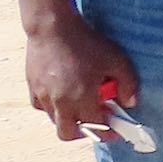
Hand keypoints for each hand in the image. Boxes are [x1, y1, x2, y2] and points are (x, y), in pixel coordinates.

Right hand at [26, 14, 134, 142]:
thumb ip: (128, 84)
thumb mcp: (117, 61)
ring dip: (69, 118)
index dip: (108, 133)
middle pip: (67, 134)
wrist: (53, 27)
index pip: (95, 128)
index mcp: (82, 98)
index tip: (115, 130)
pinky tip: (63, 95)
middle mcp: (60, 102)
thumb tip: (130, 102)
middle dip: (84, 133)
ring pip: (54, 120)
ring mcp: (43, 96)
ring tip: (81, 103)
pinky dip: (52, 107)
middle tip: (95, 121)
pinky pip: (41, 106)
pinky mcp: (32, 87)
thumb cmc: (86, 43)